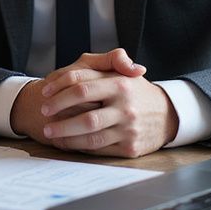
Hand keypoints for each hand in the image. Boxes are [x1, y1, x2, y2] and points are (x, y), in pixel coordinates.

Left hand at [36, 49, 177, 156]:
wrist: (167, 115)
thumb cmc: (135, 91)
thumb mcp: (122, 71)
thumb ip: (107, 60)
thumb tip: (85, 66)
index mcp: (120, 85)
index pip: (81, 86)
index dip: (58, 89)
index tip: (44, 93)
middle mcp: (126, 108)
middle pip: (84, 116)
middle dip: (59, 116)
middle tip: (43, 114)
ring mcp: (128, 130)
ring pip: (90, 136)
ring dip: (65, 135)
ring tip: (50, 132)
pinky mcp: (130, 148)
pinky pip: (99, 149)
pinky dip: (79, 146)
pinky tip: (66, 141)